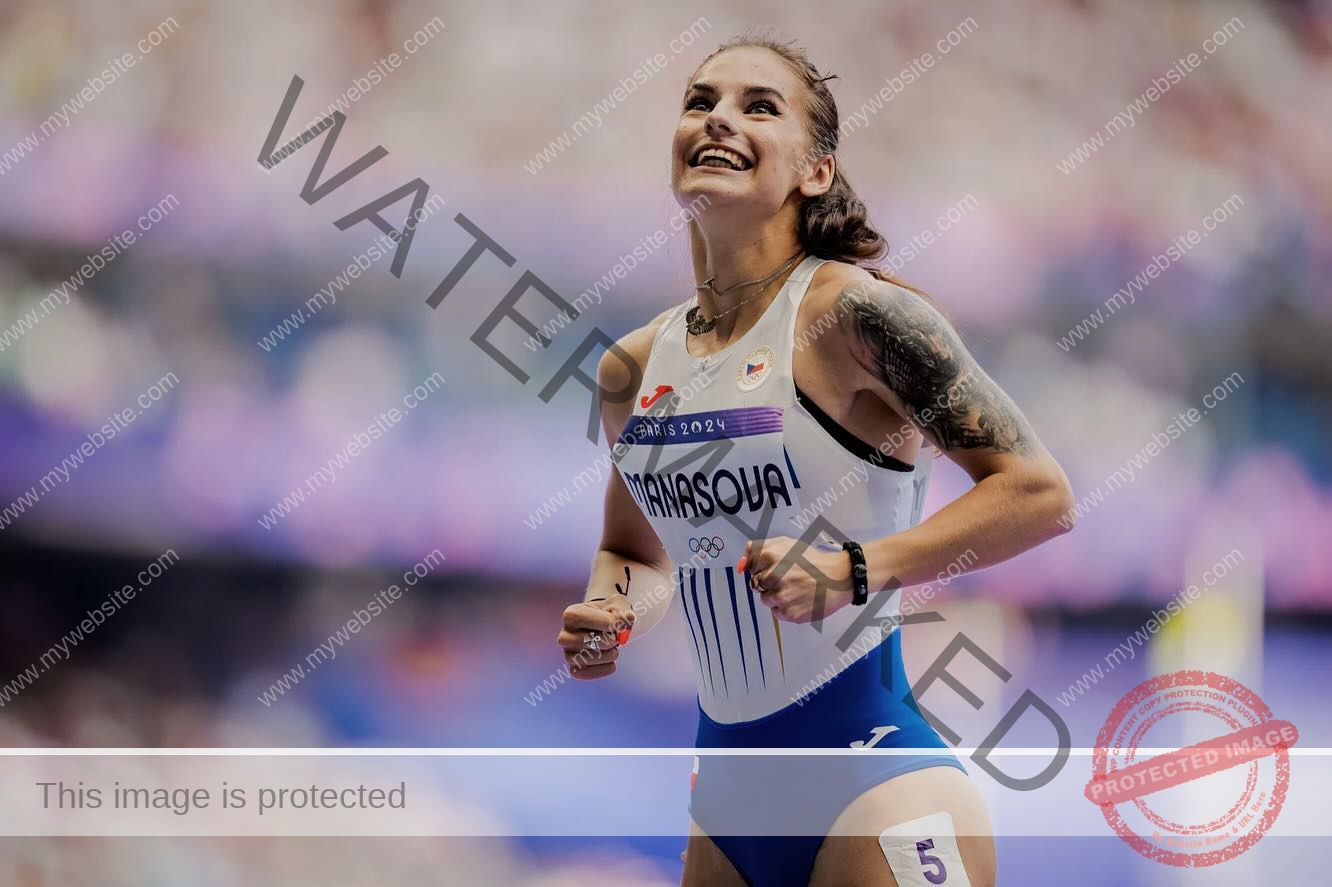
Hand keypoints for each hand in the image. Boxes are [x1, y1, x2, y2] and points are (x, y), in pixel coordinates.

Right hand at [557, 596, 635, 679]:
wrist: (598, 625)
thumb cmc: (606, 614)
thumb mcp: (617, 606)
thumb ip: (624, 612)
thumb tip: (628, 618)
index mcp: (571, 614)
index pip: (607, 623)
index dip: (617, 624)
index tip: (614, 622)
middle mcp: (564, 635)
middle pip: (599, 642)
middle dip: (613, 640)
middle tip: (612, 637)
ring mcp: (567, 654)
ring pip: (596, 659)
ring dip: (611, 654)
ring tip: (611, 648)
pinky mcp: (573, 669)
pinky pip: (591, 673)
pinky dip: (606, 668)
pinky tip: (609, 660)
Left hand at [738, 536, 852, 623]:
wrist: (838, 578)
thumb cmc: (812, 562)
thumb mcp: (786, 544)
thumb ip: (759, 549)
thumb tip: (741, 563)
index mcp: (771, 555)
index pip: (750, 566)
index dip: (763, 567)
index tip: (776, 567)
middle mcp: (774, 576)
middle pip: (755, 584)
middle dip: (768, 582)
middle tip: (787, 579)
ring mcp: (781, 596)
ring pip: (765, 599)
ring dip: (776, 596)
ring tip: (794, 589)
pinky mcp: (788, 613)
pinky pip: (776, 613)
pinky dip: (785, 608)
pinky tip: (799, 599)